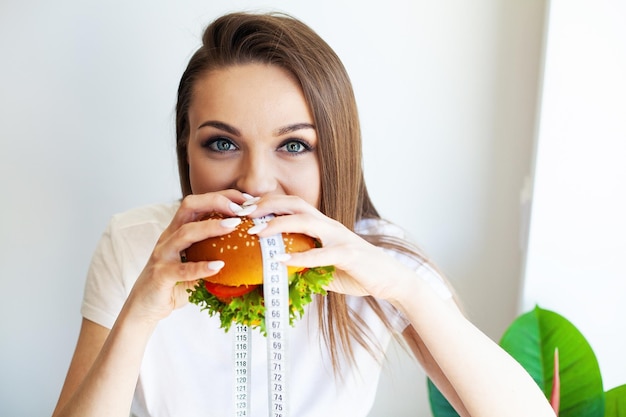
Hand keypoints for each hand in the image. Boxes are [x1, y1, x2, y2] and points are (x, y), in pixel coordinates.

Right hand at [123, 190, 255, 323]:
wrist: (145, 307)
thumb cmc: (174, 283)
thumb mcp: (195, 261)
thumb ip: (213, 251)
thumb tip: (248, 247)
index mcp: (177, 230)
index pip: (198, 202)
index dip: (222, 196)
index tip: (245, 199)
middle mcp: (169, 237)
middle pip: (189, 206)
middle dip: (216, 202)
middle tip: (240, 208)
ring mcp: (163, 255)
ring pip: (185, 233)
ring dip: (211, 227)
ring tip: (234, 225)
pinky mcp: (161, 275)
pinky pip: (182, 269)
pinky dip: (201, 266)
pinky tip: (219, 266)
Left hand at [249, 195, 410, 301]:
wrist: (390, 279)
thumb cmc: (356, 271)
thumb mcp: (323, 266)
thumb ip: (303, 264)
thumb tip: (277, 272)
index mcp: (323, 225)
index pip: (292, 205)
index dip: (268, 203)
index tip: (244, 208)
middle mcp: (329, 225)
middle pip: (295, 203)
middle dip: (267, 205)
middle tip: (243, 212)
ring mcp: (339, 238)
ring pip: (306, 221)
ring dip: (278, 225)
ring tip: (257, 232)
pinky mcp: (348, 254)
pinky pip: (321, 254)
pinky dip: (300, 257)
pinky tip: (281, 262)